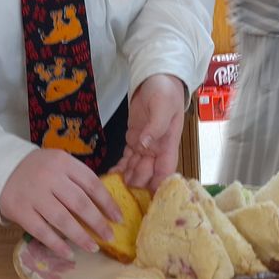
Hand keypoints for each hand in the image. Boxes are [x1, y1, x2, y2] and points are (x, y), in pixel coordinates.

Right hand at [0, 149, 121, 258]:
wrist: (1, 168)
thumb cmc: (37, 168)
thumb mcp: (58, 163)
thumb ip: (76, 179)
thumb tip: (104, 204)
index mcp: (63, 162)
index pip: (91, 183)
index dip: (107, 202)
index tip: (118, 218)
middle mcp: (50, 177)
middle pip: (79, 203)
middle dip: (98, 222)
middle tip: (110, 236)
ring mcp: (34, 195)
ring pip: (62, 219)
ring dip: (81, 236)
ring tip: (94, 247)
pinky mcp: (21, 211)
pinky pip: (42, 231)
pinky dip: (57, 244)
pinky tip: (69, 254)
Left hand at [111, 73, 185, 191]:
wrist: (157, 78)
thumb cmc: (165, 91)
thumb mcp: (163, 105)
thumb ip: (155, 126)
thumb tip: (145, 145)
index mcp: (168, 144)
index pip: (166, 172)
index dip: (159, 187)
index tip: (149, 200)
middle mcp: (157, 150)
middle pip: (148, 174)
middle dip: (137, 185)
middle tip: (121, 193)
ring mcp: (145, 146)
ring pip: (135, 169)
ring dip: (126, 179)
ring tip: (112, 188)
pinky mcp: (134, 140)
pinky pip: (127, 158)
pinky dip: (120, 167)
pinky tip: (111, 175)